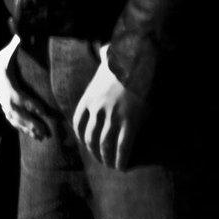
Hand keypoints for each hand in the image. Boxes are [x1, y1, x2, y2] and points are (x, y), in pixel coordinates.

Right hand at [0, 35, 53, 139]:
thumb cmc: (4, 58)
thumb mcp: (8, 50)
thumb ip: (16, 44)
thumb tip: (21, 36)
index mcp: (7, 83)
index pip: (20, 96)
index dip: (32, 105)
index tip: (45, 112)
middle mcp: (4, 96)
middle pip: (18, 113)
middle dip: (31, 123)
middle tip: (46, 132)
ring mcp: (3, 104)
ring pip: (15, 120)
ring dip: (28, 129)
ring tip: (42, 137)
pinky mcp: (4, 108)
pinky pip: (12, 121)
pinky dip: (22, 129)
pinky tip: (33, 135)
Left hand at [72, 45, 146, 169]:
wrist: (140, 62)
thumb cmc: (127, 60)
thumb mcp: (107, 62)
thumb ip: (102, 63)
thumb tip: (104, 51)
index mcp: (89, 97)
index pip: (79, 122)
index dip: (82, 136)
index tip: (86, 144)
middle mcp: (98, 109)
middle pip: (90, 138)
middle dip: (94, 152)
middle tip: (100, 159)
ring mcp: (113, 116)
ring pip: (105, 145)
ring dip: (107, 159)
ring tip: (111, 166)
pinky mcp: (130, 123)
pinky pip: (122, 147)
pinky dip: (121, 159)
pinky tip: (123, 167)